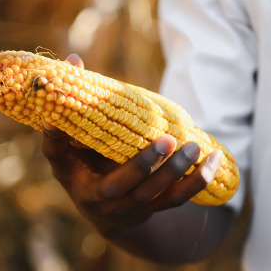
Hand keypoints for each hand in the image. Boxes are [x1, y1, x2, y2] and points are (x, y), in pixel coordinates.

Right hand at [41, 55, 223, 238]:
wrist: (103, 210)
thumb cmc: (84, 165)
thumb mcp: (71, 143)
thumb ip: (74, 106)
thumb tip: (74, 59)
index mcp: (72, 176)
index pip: (58, 156)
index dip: (57, 139)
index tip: (61, 118)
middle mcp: (96, 198)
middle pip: (118, 187)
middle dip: (142, 165)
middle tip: (166, 140)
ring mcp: (126, 208)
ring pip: (151, 195)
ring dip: (174, 172)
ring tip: (192, 146)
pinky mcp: (150, 210)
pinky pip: (175, 200)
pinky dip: (196, 181)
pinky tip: (214, 159)